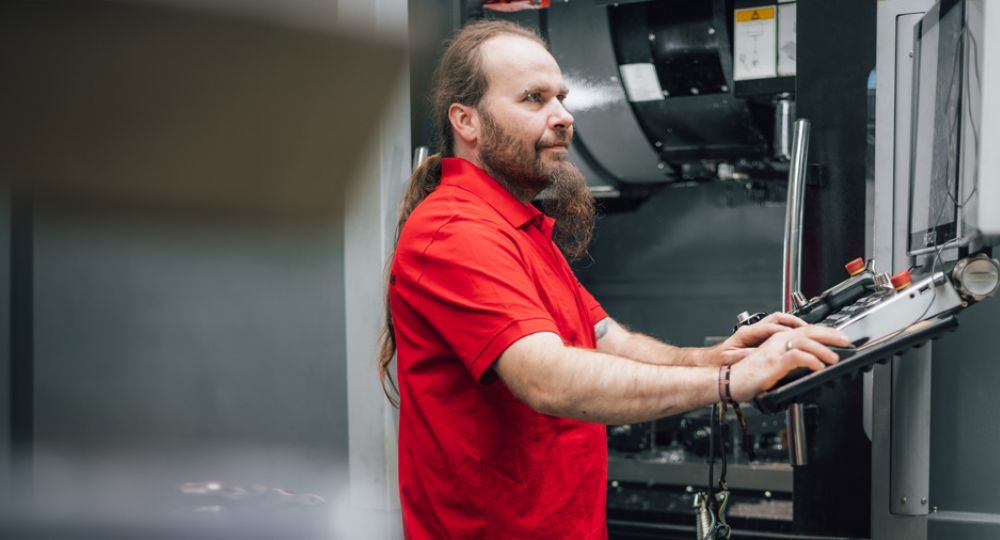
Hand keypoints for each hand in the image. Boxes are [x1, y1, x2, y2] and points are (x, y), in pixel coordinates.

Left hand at [711, 312, 805, 365]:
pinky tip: (797, 336)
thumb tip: (761, 354)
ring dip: (793, 324)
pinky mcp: (758, 336)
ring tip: (807, 330)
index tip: (798, 335)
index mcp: (746, 333)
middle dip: (794, 321)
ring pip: (777, 321)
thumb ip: (747, 355)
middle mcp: (751, 329)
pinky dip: (788, 330)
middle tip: (809, 328)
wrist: (712, 362)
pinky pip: (776, 329)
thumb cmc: (720, 361)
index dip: (785, 331)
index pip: (769, 327)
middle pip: (776, 318)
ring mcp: (755, 331)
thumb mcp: (733, 359)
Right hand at [728, 325, 850, 401]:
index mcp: (778, 340)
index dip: (826, 332)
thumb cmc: (748, 376)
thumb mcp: (774, 365)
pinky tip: (819, 367)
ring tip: (835, 358)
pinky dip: (811, 360)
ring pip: (805, 341)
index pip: (807, 330)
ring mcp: (775, 350)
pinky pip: (797, 356)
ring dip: (824, 349)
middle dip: (831, 334)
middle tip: (846, 341)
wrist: (730, 381)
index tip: (840, 337)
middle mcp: (778, 341)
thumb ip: (789, 361)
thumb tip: (810, 364)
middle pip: (809, 330)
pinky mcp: (773, 361)